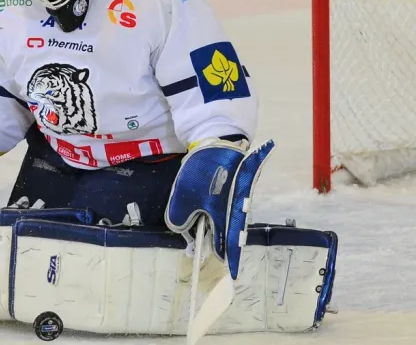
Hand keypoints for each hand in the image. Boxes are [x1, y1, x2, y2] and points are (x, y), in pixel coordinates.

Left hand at [165, 139, 274, 279]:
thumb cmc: (204, 170)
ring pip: (227, 221)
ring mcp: (237, 200)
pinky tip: (206, 216)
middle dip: (219, 245)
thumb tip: (181, 229)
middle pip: (229, 234)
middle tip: (208, 253)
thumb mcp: (184, 195)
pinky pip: (226, 210)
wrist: (220, 142)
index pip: (230, 245)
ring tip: (204, 236)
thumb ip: (180, 216)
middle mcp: (237, 211)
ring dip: (216, 229)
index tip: (231, 274)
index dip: (229, 259)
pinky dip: (217, 216)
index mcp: (228, 217)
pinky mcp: (234, 190)